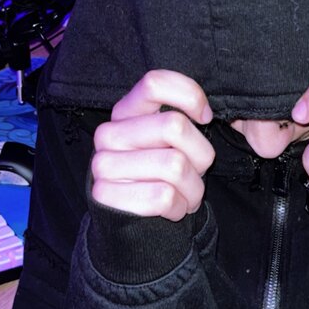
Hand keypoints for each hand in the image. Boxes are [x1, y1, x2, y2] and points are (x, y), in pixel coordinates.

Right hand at [90, 70, 215, 220]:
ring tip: (185, 193)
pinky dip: (180, 206)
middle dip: (201, 155)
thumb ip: (180, 117)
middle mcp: (109, 134)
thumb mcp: (169, 141)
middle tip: (196, 171)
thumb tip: (204, 113)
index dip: (189, 96)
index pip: (155, 83)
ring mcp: (103, 164)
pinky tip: (172, 208)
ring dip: (194, 187)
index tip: (204, 117)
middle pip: (175, 126)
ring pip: (175, 165)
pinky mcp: (105, 195)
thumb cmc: (159, 175)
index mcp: (125, 111)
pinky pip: (163, 196)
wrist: (134, 225)